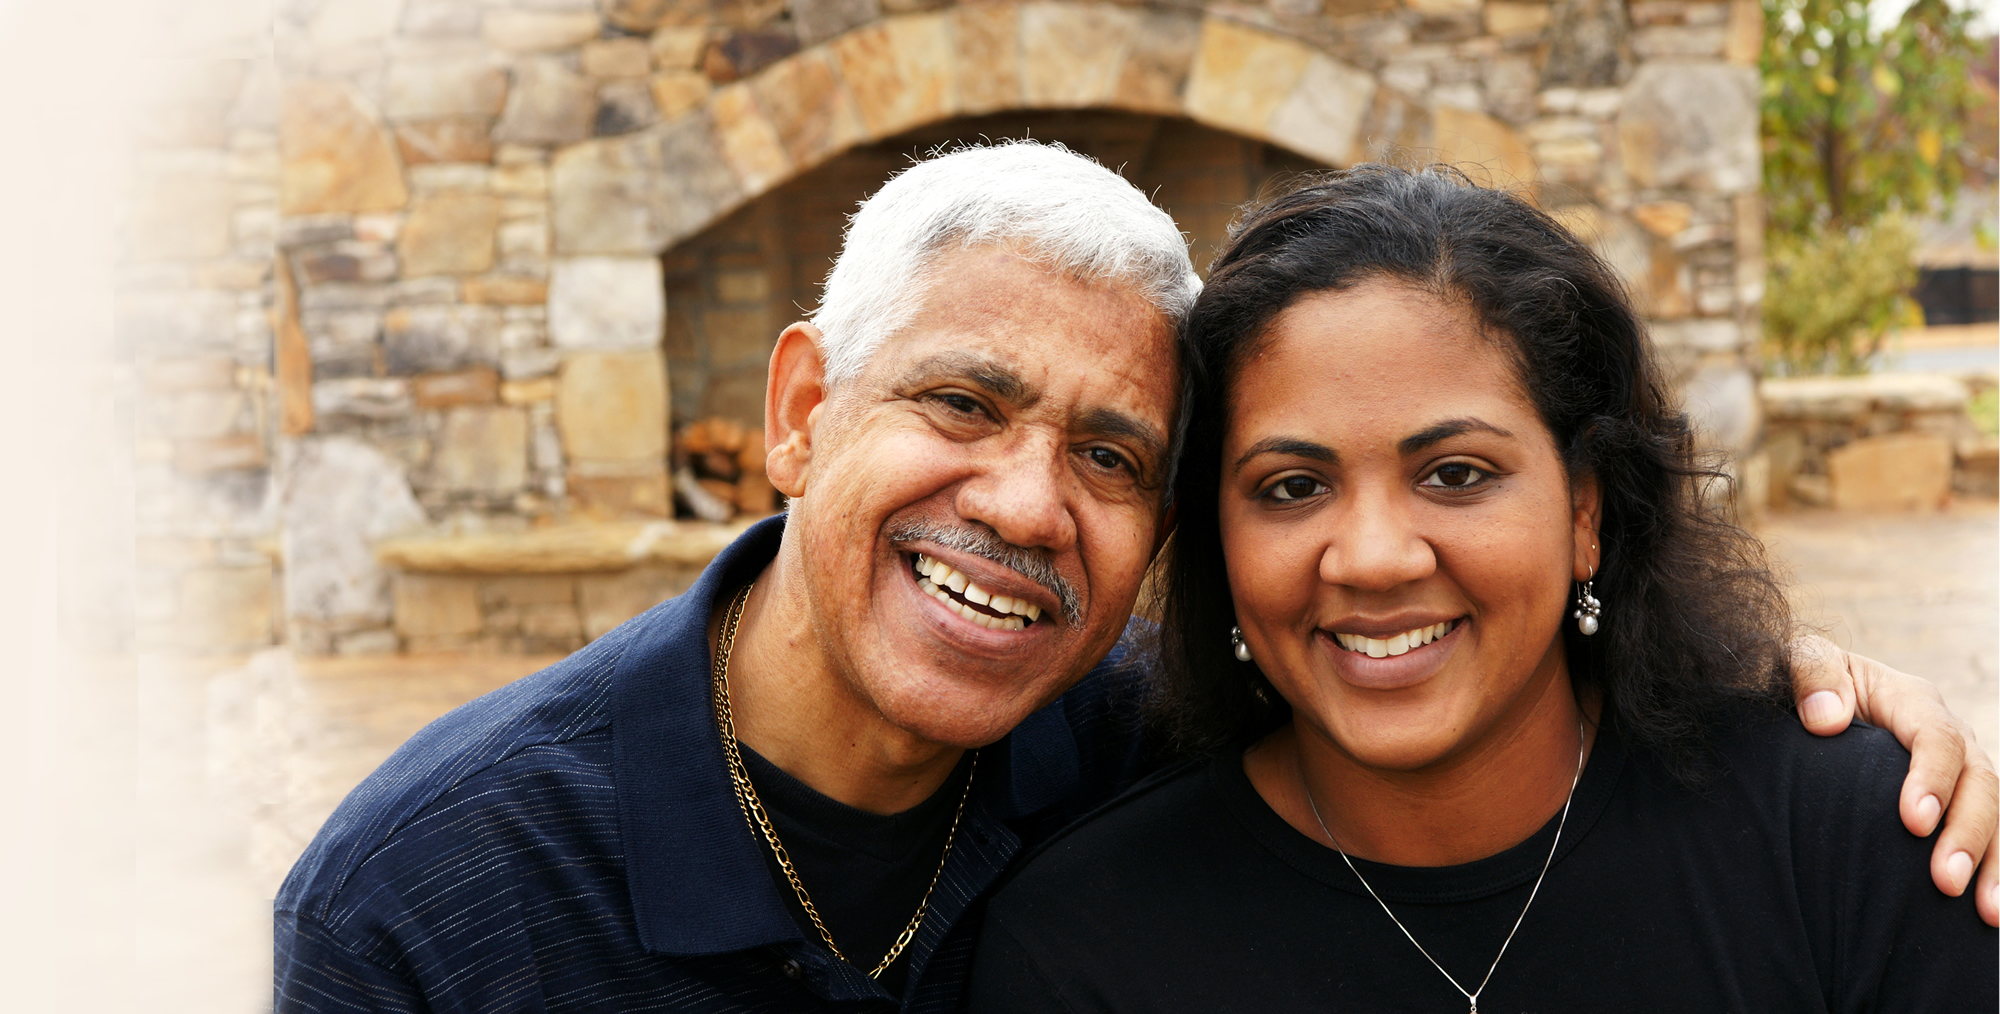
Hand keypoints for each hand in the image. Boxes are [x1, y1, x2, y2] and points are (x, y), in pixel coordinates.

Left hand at [1790, 634, 1997, 925]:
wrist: (1818, 703)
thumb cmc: (1810, 684)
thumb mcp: (1800, 661)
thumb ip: (1811, 673)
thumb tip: (1825, 718)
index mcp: (1912, 701)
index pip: (1937, 738)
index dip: (1932, 778)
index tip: (1914, 821)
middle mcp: (1950, 738)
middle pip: (1978, 783)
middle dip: (1968, 834)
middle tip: (1946, 881)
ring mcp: (1960, 774)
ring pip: (1995, 817)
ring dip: (1995, 866)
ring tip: (1986, 913)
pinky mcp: (1958, 806)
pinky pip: (1990, 837)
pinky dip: (1996, 873)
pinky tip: (1989, 916)